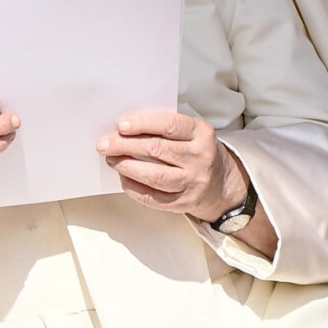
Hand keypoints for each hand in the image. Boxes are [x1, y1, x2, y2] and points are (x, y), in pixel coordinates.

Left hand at [97, 111, 246, 221]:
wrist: (222, 183)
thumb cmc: (196, 150)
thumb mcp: (191, 132)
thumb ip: (164, 127)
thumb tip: (124, 127)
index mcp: (201, 133)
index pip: (169, 125)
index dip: (143, 124)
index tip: (120, 125)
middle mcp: (200, 158)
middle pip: (157, 150)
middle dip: (125, 146)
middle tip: (105, 144)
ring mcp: (194, 182)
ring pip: (155, 176)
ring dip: (127, 167)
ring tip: (111, 160)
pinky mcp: (185, 203)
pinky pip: (154, 198)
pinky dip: (134, 187)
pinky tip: (123, 178)